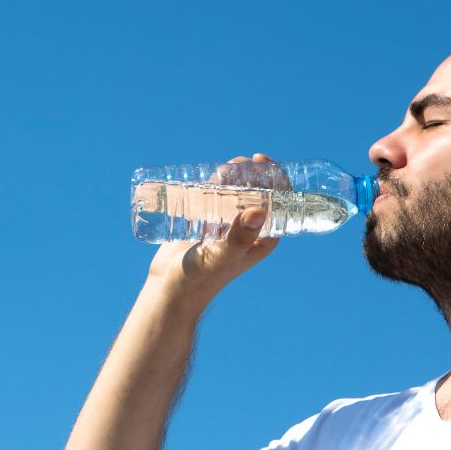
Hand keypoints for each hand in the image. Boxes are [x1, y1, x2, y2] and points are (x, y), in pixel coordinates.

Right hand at [146, 154, 281, 303]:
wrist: (172, 289)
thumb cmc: (202, 277)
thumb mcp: (223, 255)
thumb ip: (240, 236)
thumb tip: (258, 211)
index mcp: (263, 239)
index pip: (279, 202)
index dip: (275, 178)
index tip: (261, 160)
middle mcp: (249, 231)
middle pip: (257, 194)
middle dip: (252, 173)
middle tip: (239, 161)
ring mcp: (228, 226)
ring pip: (236, 194)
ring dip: (234, 176)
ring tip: (225, 166)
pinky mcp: (207, 224)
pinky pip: (216, 198)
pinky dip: (214, 185)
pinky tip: (208, 176)